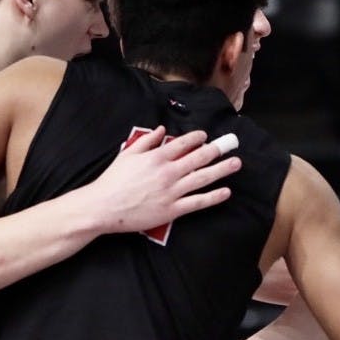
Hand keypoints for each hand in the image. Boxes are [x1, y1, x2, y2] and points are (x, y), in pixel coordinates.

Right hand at [86, 126, 240, 233]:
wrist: (103, 207)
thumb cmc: (113, 180)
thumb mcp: (128, 154)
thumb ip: (147, 141)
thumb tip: (163, 130)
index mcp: (156, 157)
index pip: (182, 143)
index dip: (197, 138)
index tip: (206, 135)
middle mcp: (167, 172)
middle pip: (198, 158)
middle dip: (217, 150)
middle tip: (230, 145)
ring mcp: (171, 192)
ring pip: (202, 178)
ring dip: (221, 169)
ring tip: (236, 163)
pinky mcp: (172, 210)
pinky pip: (197, 202)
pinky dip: (213, 197)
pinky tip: (226, 192)